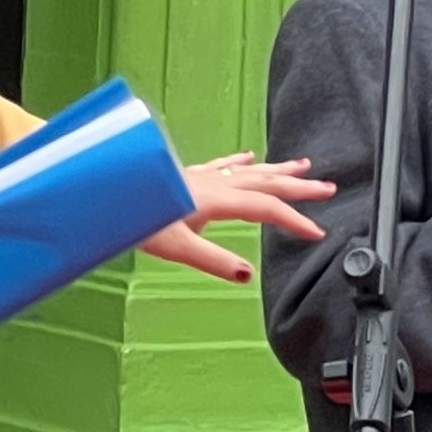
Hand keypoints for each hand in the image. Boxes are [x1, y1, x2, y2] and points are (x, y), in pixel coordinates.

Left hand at [140, 155, 333, 283]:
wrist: (104, 192)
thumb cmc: (134, 218)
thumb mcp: (174, 247)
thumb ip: (212, 261)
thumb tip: (245, 274)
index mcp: (217, 200)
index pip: (267, 208)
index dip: (294, 220)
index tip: (317, 232)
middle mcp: (214, 184)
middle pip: (266, 182)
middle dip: (299, 186)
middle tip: (327, 188)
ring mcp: (201, 177)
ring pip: (249, 170)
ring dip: (278, 170)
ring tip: (303, 166)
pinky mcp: (187, 175)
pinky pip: (224, 165)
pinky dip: (242, 162)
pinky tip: (248, 157)